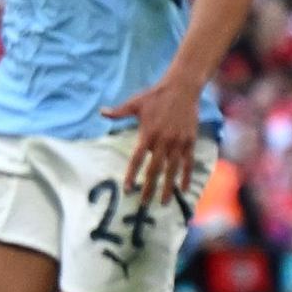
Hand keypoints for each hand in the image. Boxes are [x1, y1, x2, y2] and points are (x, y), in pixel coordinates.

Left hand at [109, 74, 207, 210]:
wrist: (182, 88)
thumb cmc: (156, 95)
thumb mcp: (135, 103)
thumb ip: (119, 112)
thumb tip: (101, 112)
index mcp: (147, 134)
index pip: (137, 159)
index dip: (132, 174)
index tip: (127, 189)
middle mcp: (163, 141)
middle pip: (155, 169)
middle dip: (149, 188)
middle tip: (144, 203)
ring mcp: (178, 142)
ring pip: (172, 170)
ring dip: (167, 187)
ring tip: (163, 202)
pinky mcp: (190, 141)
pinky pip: (188, 162)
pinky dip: (186, 176)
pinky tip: (184, 188)